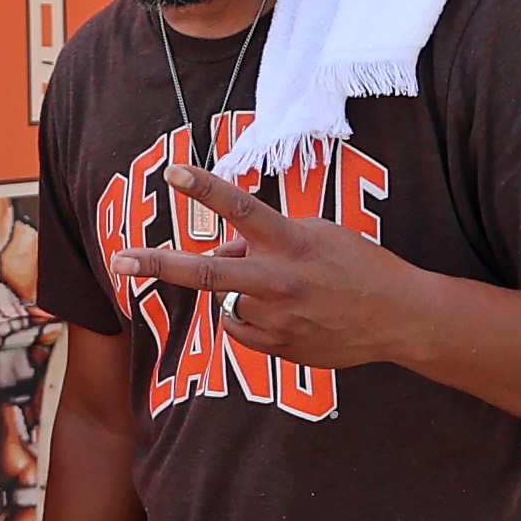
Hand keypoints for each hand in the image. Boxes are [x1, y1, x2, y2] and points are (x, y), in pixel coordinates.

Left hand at [117, 164, 418, 371]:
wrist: (400, 319)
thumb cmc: (359, 266)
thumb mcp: (317, 234)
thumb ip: (264, 239)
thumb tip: (223, 251)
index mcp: (291, 243)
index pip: (241, 208)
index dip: (205, 187)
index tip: (173, 170)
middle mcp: (278, 282)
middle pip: (207, 272)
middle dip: (159, 264)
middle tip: (120, 260)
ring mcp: (276, 320)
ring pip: (229, 302)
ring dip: (243, 293)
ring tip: (290, 294)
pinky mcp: (278, 350)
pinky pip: (242, 329)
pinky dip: (253, 319)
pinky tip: (291, 316)